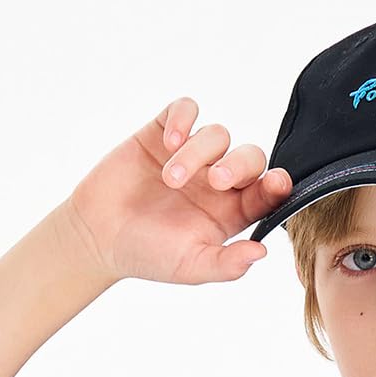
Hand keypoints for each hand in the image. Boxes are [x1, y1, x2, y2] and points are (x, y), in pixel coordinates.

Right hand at [60, 97, 293, 286]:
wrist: (98, 236)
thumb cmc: (147, 255)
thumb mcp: (190, 267)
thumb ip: (226, 264)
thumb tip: (261, 253)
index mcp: (232, 212)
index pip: (267, 193)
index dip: (277, 185)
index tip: (277, 183)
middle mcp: (218, 181)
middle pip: (249, 157)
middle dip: (238, 165)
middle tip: (214, 180)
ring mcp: (192, 154)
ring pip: (217, 135)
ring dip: (197, 153)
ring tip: (170, 178)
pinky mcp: (163, 132)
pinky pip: (186, 110)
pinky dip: (183, 119)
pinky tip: (169, 142)